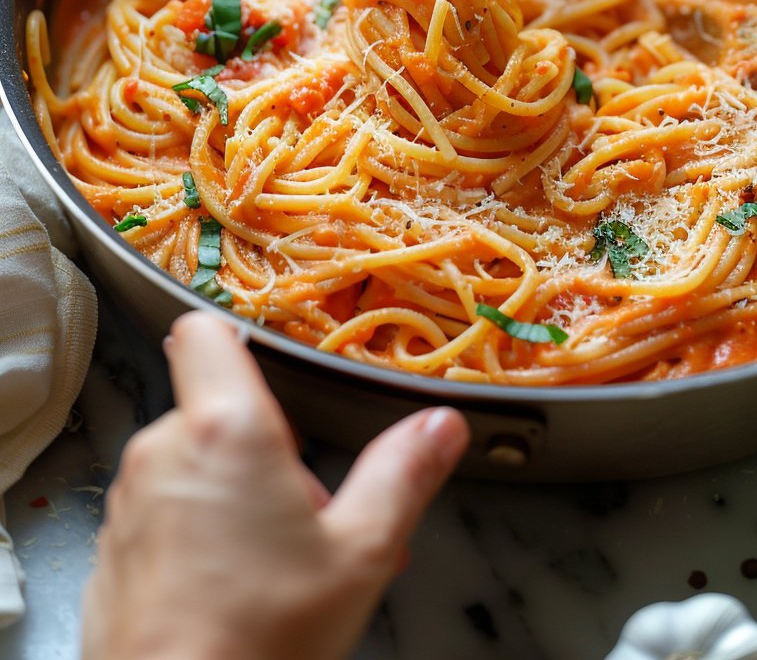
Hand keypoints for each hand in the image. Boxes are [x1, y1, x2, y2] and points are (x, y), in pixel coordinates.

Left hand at [81, 311, 469, 659]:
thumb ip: (402, 474)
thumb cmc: (261, 638)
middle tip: (307, 511)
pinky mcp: (112, 551)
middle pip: (215, 410)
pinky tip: (232, 587)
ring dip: (230, 493)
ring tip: (277, 560)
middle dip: (262, 447)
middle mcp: (165, 451)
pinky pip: (161, 514)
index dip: (236, 336)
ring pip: (189, 465)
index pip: (204, 331)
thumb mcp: (360, 552)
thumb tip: (440, 427)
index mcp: (226, 430)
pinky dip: (194, 533)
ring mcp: (130, 502)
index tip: (268, 364)